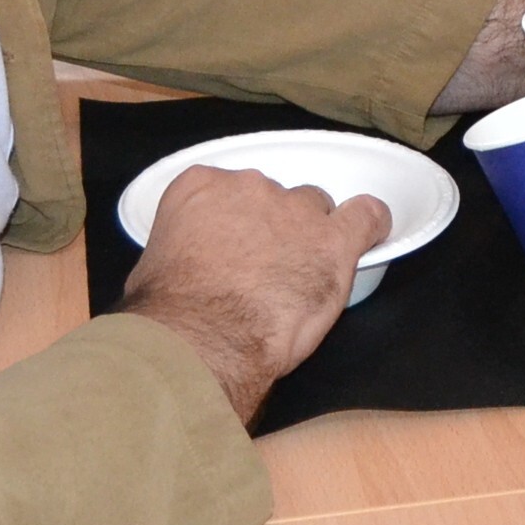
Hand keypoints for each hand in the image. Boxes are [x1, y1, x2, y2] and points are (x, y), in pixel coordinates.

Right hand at [118, 164, 388, 423]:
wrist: (200, 338)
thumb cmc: (167, 314)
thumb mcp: (153, 269)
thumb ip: (180, 250)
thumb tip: (182, 269)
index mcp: (201, 186)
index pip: (228, 191)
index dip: (237, 223)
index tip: (236, 249)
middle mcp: (250, 186)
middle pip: (275, 199)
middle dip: (275, 229)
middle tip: (266, 271)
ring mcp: (295, 209)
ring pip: (316, 209)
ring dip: (312, 236)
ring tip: (305, 275)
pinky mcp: (333, 240)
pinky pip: (366, 217)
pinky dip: (371, 226)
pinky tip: (371, 235)